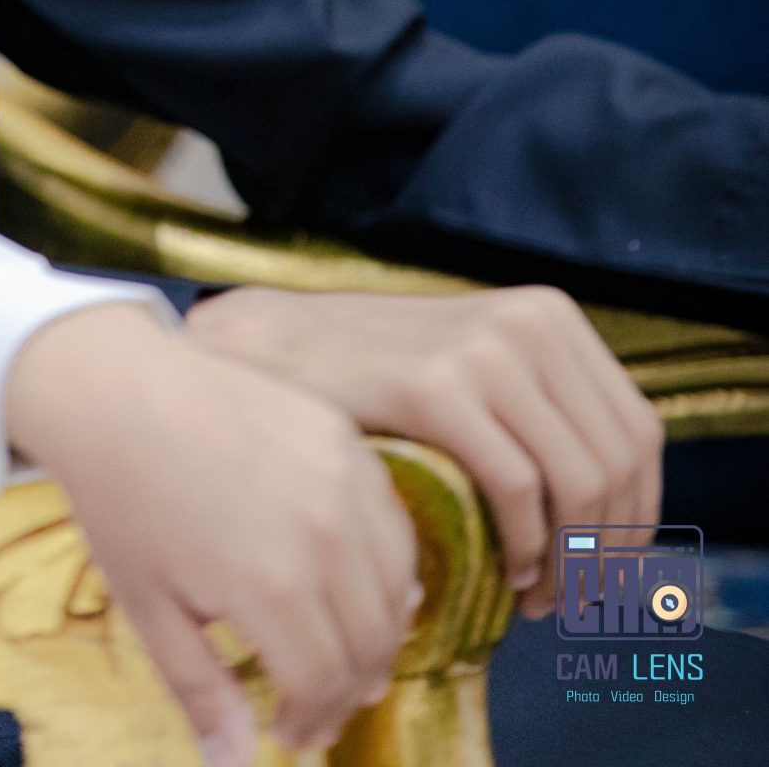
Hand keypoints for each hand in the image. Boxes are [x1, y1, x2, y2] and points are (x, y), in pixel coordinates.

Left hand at [5, 303, 419, 764]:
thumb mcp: (150, 607)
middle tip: (319, 705)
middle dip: (349, 689)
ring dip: (379, 633)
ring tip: (344, 653)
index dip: (312, 721)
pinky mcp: (345, 437)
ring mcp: (342, 477)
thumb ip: (202, 691)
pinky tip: (356, 584)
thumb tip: (234, 765)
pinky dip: (387, 566)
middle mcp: (324, 532)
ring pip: (396, 586)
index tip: (290, 734)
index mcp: (272, 583)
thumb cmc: (123, 498)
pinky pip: (392, 521)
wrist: (115, 385)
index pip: (324, 683)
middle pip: (371, 642)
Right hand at [186, 285, 663, 619]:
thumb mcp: (479, 369)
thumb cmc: (376, 375)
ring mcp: (484, 348)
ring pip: (579, 482)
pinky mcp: (438, 384)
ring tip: (538, 596)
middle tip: (570, 599)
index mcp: (550, 317)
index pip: (638, 433)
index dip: (638, 516)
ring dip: (570, 560)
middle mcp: (530, 324)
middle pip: (617, 464)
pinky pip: (518, 486)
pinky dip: (525, 544)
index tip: (612, 571)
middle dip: (608, 550)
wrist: (277, 348)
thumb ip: (541, 413)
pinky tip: (504, 571)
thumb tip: (615, 510)